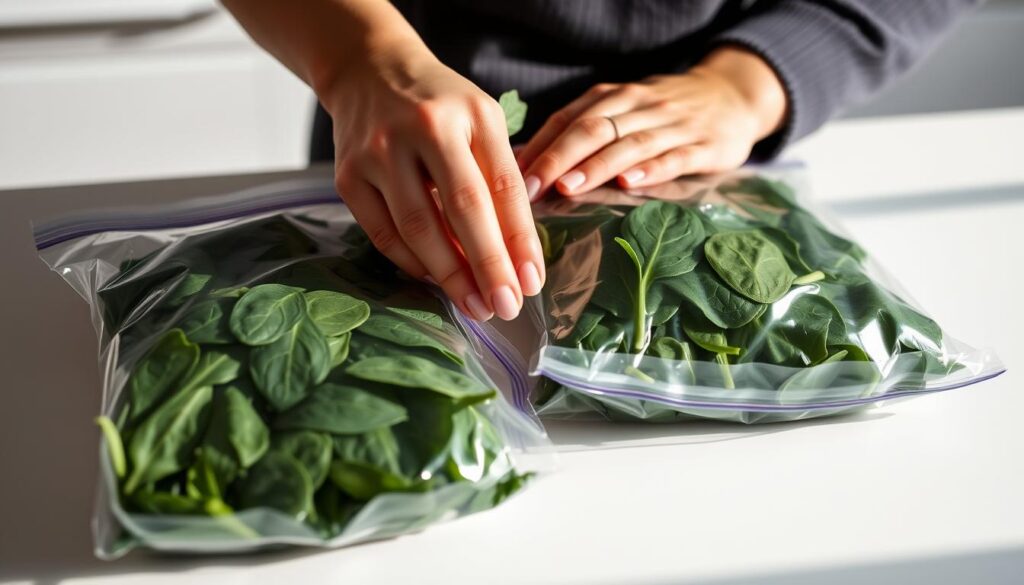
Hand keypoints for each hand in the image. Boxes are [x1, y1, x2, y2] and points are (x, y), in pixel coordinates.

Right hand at [325, 42, 544, 320]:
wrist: (369, 70)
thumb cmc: (439, 106)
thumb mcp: (481, 122)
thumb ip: (499, 178)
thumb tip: (517, 256)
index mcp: (471, 112)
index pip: (503, 185)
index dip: (519, 239)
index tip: (531, 282)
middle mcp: (424, 127)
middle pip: (462, 209)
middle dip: (488, 266)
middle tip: (505, 306)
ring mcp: (380, 151)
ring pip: (418, 228)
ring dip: (450, 275)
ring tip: (474, 305)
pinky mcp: (348, 175)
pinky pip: (384, 233)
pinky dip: (412, 264)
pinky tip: (436, 280)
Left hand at [516, 47, 786, 197]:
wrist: (733, 96)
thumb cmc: (664, 114)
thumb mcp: (623, 111)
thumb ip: (582, 131)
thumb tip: (525, 163)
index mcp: (614, 98)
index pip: (568, 118)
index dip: (540, 145)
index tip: (511, 174)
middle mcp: (640, 106)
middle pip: (592, 129)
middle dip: (558, 158)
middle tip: (530, 187)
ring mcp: (673, 125)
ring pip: (630, 143)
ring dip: (597, 166)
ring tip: (569, 187)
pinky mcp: (705, 146)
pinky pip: (675, 156)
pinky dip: (652, 169)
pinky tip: (631, 183)